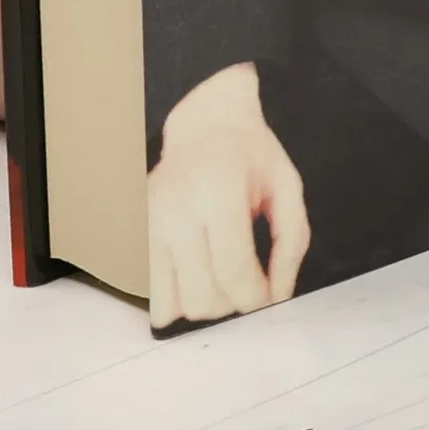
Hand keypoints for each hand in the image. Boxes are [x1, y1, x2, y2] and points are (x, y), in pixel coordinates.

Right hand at [147, 61, 309, 327]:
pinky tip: (196, 274)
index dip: (257, 299)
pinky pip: (152, 293)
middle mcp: (177, 207)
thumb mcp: (287, 187)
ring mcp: (150, 221)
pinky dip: (176, 298)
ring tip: (219, 276)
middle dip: (232, 302)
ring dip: (204, 303)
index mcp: (218, 191)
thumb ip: (291, 243)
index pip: (234, 273)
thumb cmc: (250, 155)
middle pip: (203, 297)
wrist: (205, 124)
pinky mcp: (138, 231)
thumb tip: (278, 296)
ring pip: (173, 305)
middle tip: (246, 280)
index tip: (269, 296)